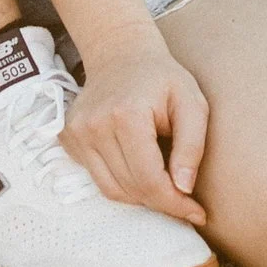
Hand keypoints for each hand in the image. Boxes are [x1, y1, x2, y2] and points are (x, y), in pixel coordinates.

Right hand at [57, 29, 209, 224]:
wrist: (121, 53)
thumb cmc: (162, 78)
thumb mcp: (192, 102)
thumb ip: (192, 145)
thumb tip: (183, 188)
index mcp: (125, 115)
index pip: (149, 179)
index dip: (175, 203)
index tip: (197, 213)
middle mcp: (94, 126)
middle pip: (131, 189)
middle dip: (162, 202)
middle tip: (185, 201)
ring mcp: (76, 133)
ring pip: (112, 191)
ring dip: (142, 197)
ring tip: (164, 185)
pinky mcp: (69, 139)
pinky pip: (98, 179)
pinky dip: (122, 184)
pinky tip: (138, 167)